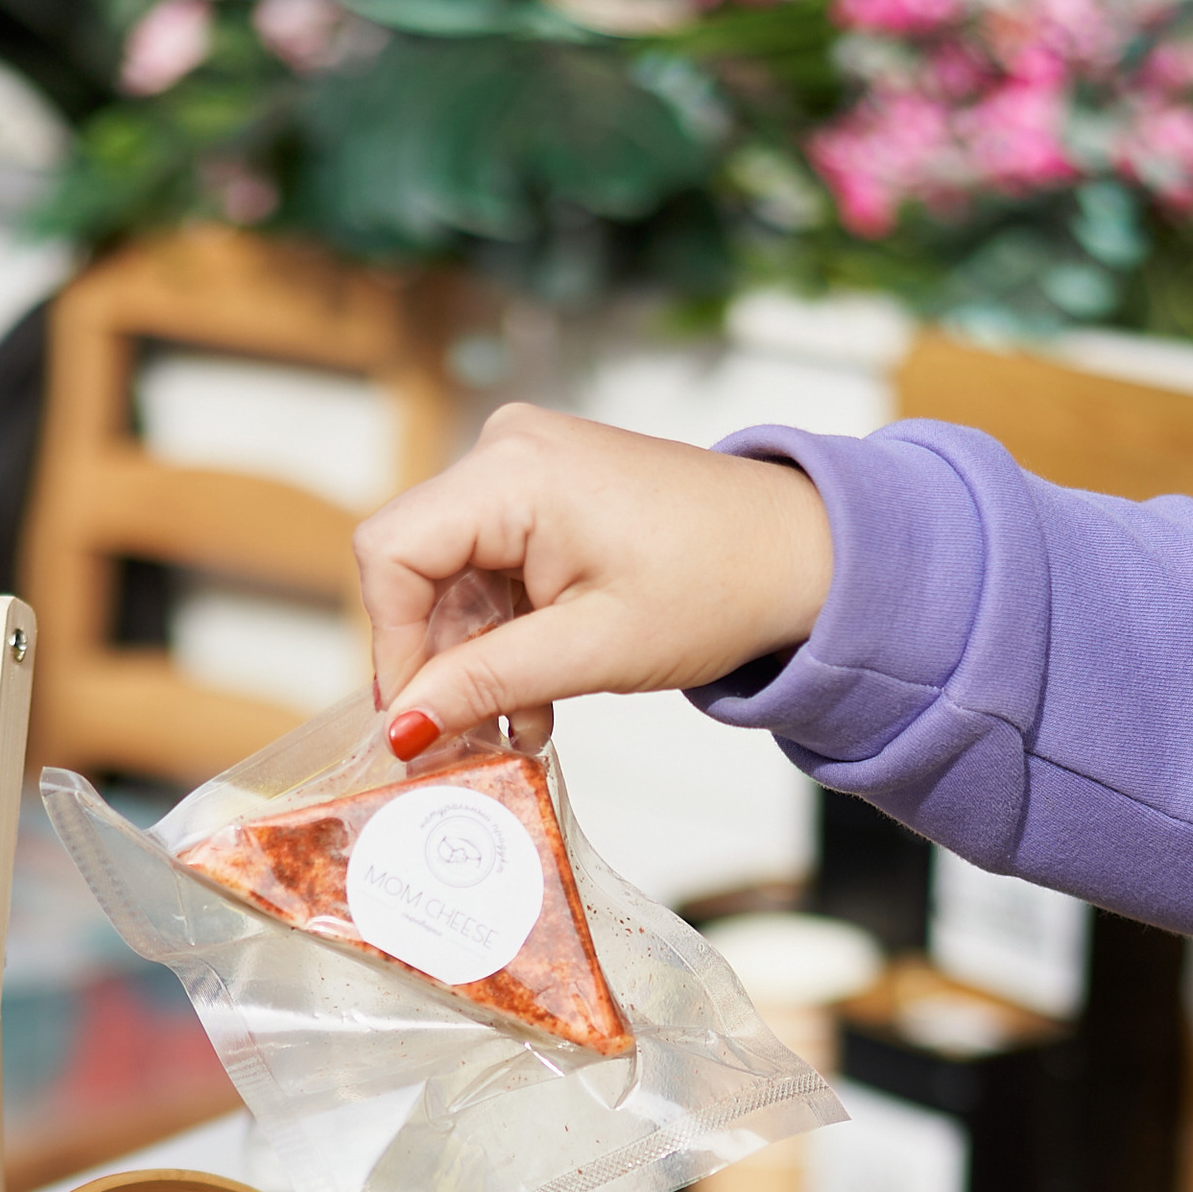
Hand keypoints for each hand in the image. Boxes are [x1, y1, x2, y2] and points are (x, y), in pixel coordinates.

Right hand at [354, 403, 833, 753]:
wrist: (800, 553)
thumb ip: (485, 683)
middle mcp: (509, 449)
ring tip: (515, 727)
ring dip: (475, 659)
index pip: (392, 554)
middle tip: (459, 742)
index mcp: (515, 471)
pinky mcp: (545, 490)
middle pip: (416, 565)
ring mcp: (526, 464)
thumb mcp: (592, 652)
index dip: (391, 647)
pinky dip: (503, 633)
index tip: (414, 722)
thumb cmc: (720, 585)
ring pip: (450, 576)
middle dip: (434, 661)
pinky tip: (532, 693)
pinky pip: (489, 566)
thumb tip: (402, 728)